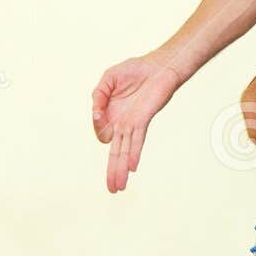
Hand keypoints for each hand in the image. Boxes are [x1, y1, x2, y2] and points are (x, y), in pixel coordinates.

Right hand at [92, 54, 183, 191]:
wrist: (158, 65)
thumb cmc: (135, 71)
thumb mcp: (108, 80)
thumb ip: (97, 95)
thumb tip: (96, 114)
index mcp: (113, 116)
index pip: (102, 134)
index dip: (97, 126)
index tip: (99, 112)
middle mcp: (124, 124)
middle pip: (116, 153)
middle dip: (113, 171)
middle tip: (112, 190)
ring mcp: (134, 124)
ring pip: (125, 151)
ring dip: (121, 170)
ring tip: (118, 188)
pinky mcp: (144, 119)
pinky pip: (137, 139)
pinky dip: (134, 153)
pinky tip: (132, 167)